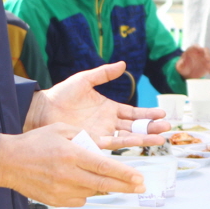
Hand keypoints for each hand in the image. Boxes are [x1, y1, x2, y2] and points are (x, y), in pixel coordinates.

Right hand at [0, 124, 146, 206]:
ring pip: (93, 192)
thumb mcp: (61, 129)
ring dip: (106, 188)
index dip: (124, 174)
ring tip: (117, 183)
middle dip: (125, 186)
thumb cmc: (35, 142)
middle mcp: (68, 174)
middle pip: (104, 184)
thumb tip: (103, 148)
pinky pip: (79, 199)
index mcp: (72, 154)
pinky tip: (85, 183)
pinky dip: (86, 192)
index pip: (104, 167)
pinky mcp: (55, 200)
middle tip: (141, 187)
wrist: (7, 162)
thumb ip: (84, 137)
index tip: (139, 177)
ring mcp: (61, 190)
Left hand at [24, 61, 170, 147]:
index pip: (134, 113)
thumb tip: (123, 64)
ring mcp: (102, 133)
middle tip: (167, 128)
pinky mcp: (92, 141)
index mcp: (109, 108)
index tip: (162, 114)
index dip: (148, 114)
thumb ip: (104, 73)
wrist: (42, 109)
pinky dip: (127, 144)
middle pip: (135, 126)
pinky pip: (112, 143)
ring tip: (161, 139)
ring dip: (144, 137)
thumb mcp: (85, 79)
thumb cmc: (61, 94)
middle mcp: (108, 123)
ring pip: (128, 136)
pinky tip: (139, 143)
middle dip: (152, 127)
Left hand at [177, 45, 209, 78]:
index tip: (200, 49)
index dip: (198, 47)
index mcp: (192, 50)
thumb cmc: (183, 67)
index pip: (195, 46)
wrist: (187, 74)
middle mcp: (200, 53)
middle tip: (207, 58)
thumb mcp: (179, 66)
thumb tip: (182, 62)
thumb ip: (180, 63)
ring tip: (209, 66)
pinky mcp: (208, 66)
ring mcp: (205, 59)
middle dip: (207, 53)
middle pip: (206, 50)